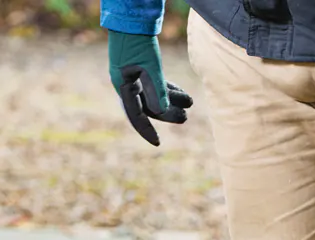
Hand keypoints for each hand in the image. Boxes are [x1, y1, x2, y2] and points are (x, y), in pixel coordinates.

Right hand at [108, 31, 192, 145]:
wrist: (132, 21)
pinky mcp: (141, 68)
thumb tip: (163, 111)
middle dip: (167, 113)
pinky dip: (168, 89)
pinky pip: (155, 84)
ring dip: (171, 100)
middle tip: (185, 119)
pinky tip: (182, 93)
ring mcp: (133, 76)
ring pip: (154, 95)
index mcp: (124, 87)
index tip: (158, 143)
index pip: (136, 115)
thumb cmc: (138, 43)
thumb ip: (156, 89)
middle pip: (148, 106)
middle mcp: (127, 84)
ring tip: (190, 104)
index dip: (147, 130)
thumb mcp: (149, 67)